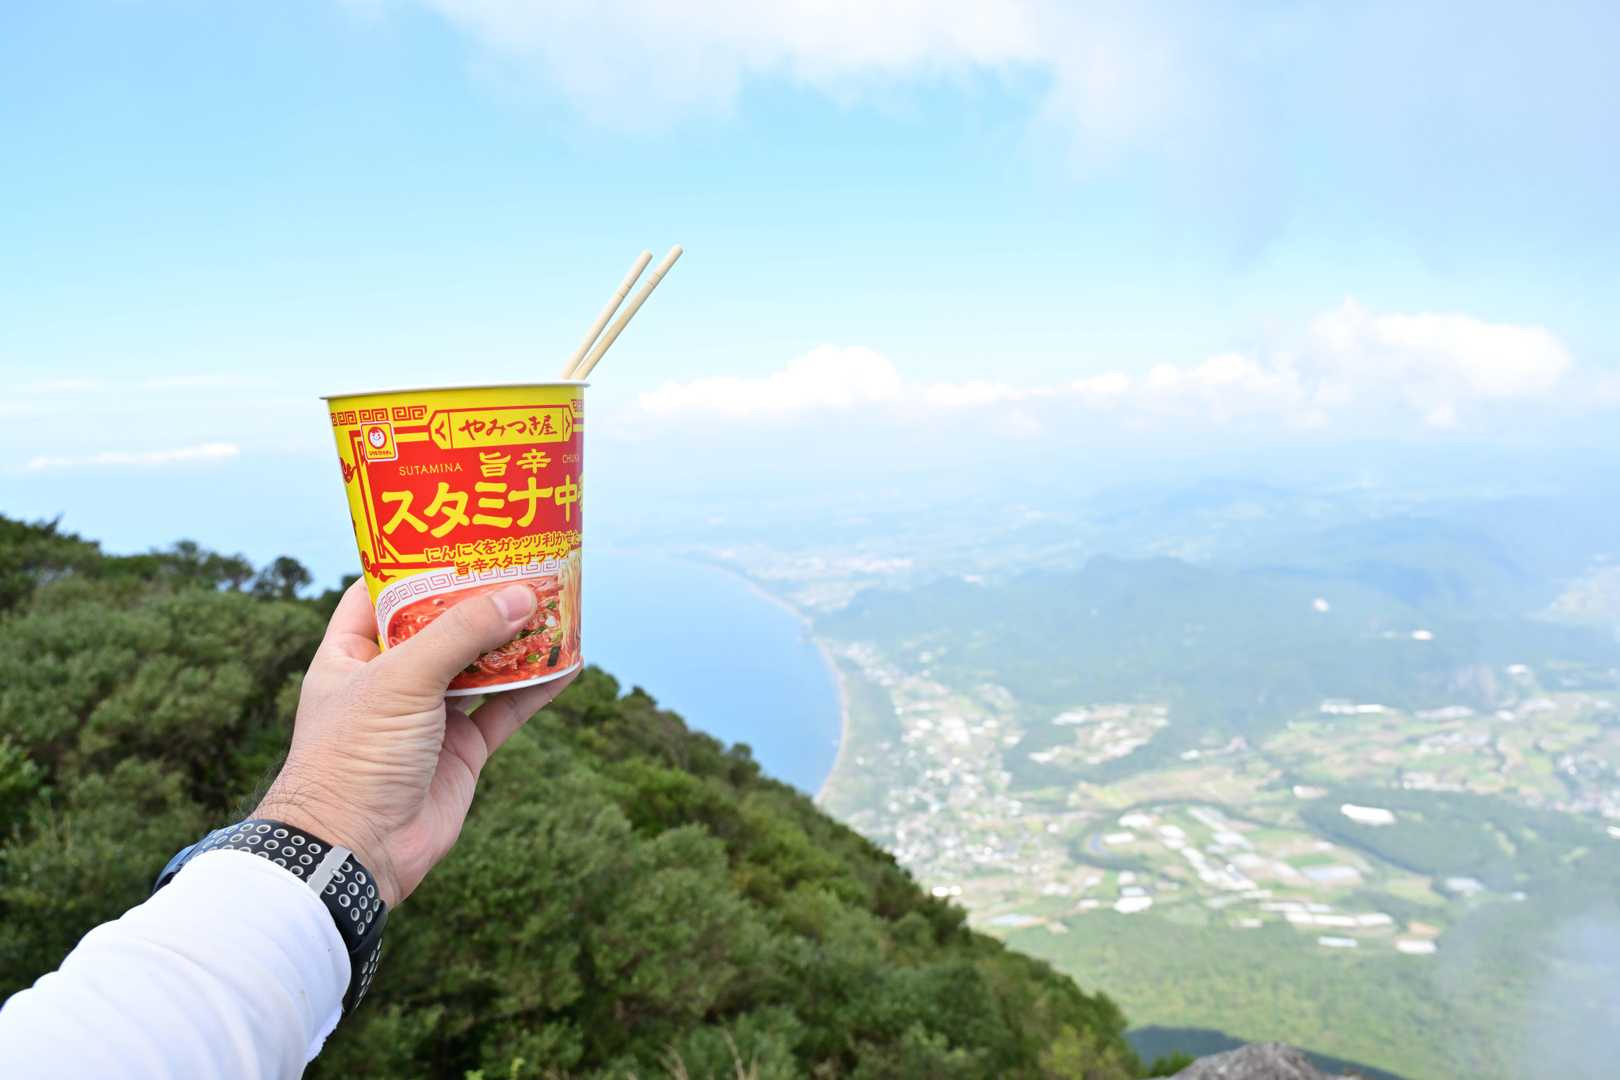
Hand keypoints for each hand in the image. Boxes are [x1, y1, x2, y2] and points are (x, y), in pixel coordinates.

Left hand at [255, 580, 576, 905]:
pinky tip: (568, 664)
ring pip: (481, 665)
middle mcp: (390, 680)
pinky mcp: (462, 750)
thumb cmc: (355, 757)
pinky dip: (536, 687)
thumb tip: (522, 595)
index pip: (381, 593)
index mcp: (352, 654)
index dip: (416, 564)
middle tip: (523, 563)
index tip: (458, 534)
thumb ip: (462, 634)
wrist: (355, 852)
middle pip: (442, 625)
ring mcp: (429, 715)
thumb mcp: (403, 680)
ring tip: (554, 603)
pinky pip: (506, 709)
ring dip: (515, 639)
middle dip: (482, 598)